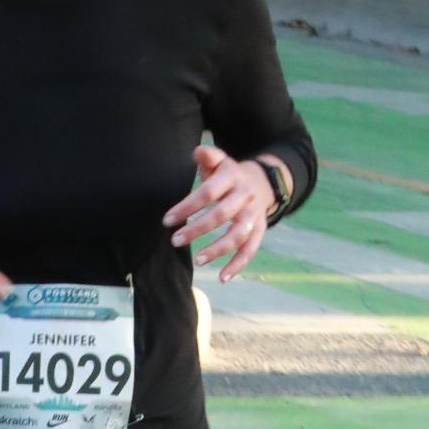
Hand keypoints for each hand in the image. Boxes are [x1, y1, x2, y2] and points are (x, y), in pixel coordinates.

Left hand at [164, 141, 273, 280]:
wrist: (261, 181)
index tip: (167, 220)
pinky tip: (223, 278)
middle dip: (197, 229)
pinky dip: (238, 264)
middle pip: (222, 215)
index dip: (187, 207)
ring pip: (238, 235)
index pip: (208, 193)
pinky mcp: (260, 229)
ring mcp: (254, 214)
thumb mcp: (219, 161)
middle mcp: (245, 196)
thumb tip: (197, 151)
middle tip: (175, 241)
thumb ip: (208, 157)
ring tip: (198, 260)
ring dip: (218, 249)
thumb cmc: (228, 174)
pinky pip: (251, 249)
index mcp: (232, 177)